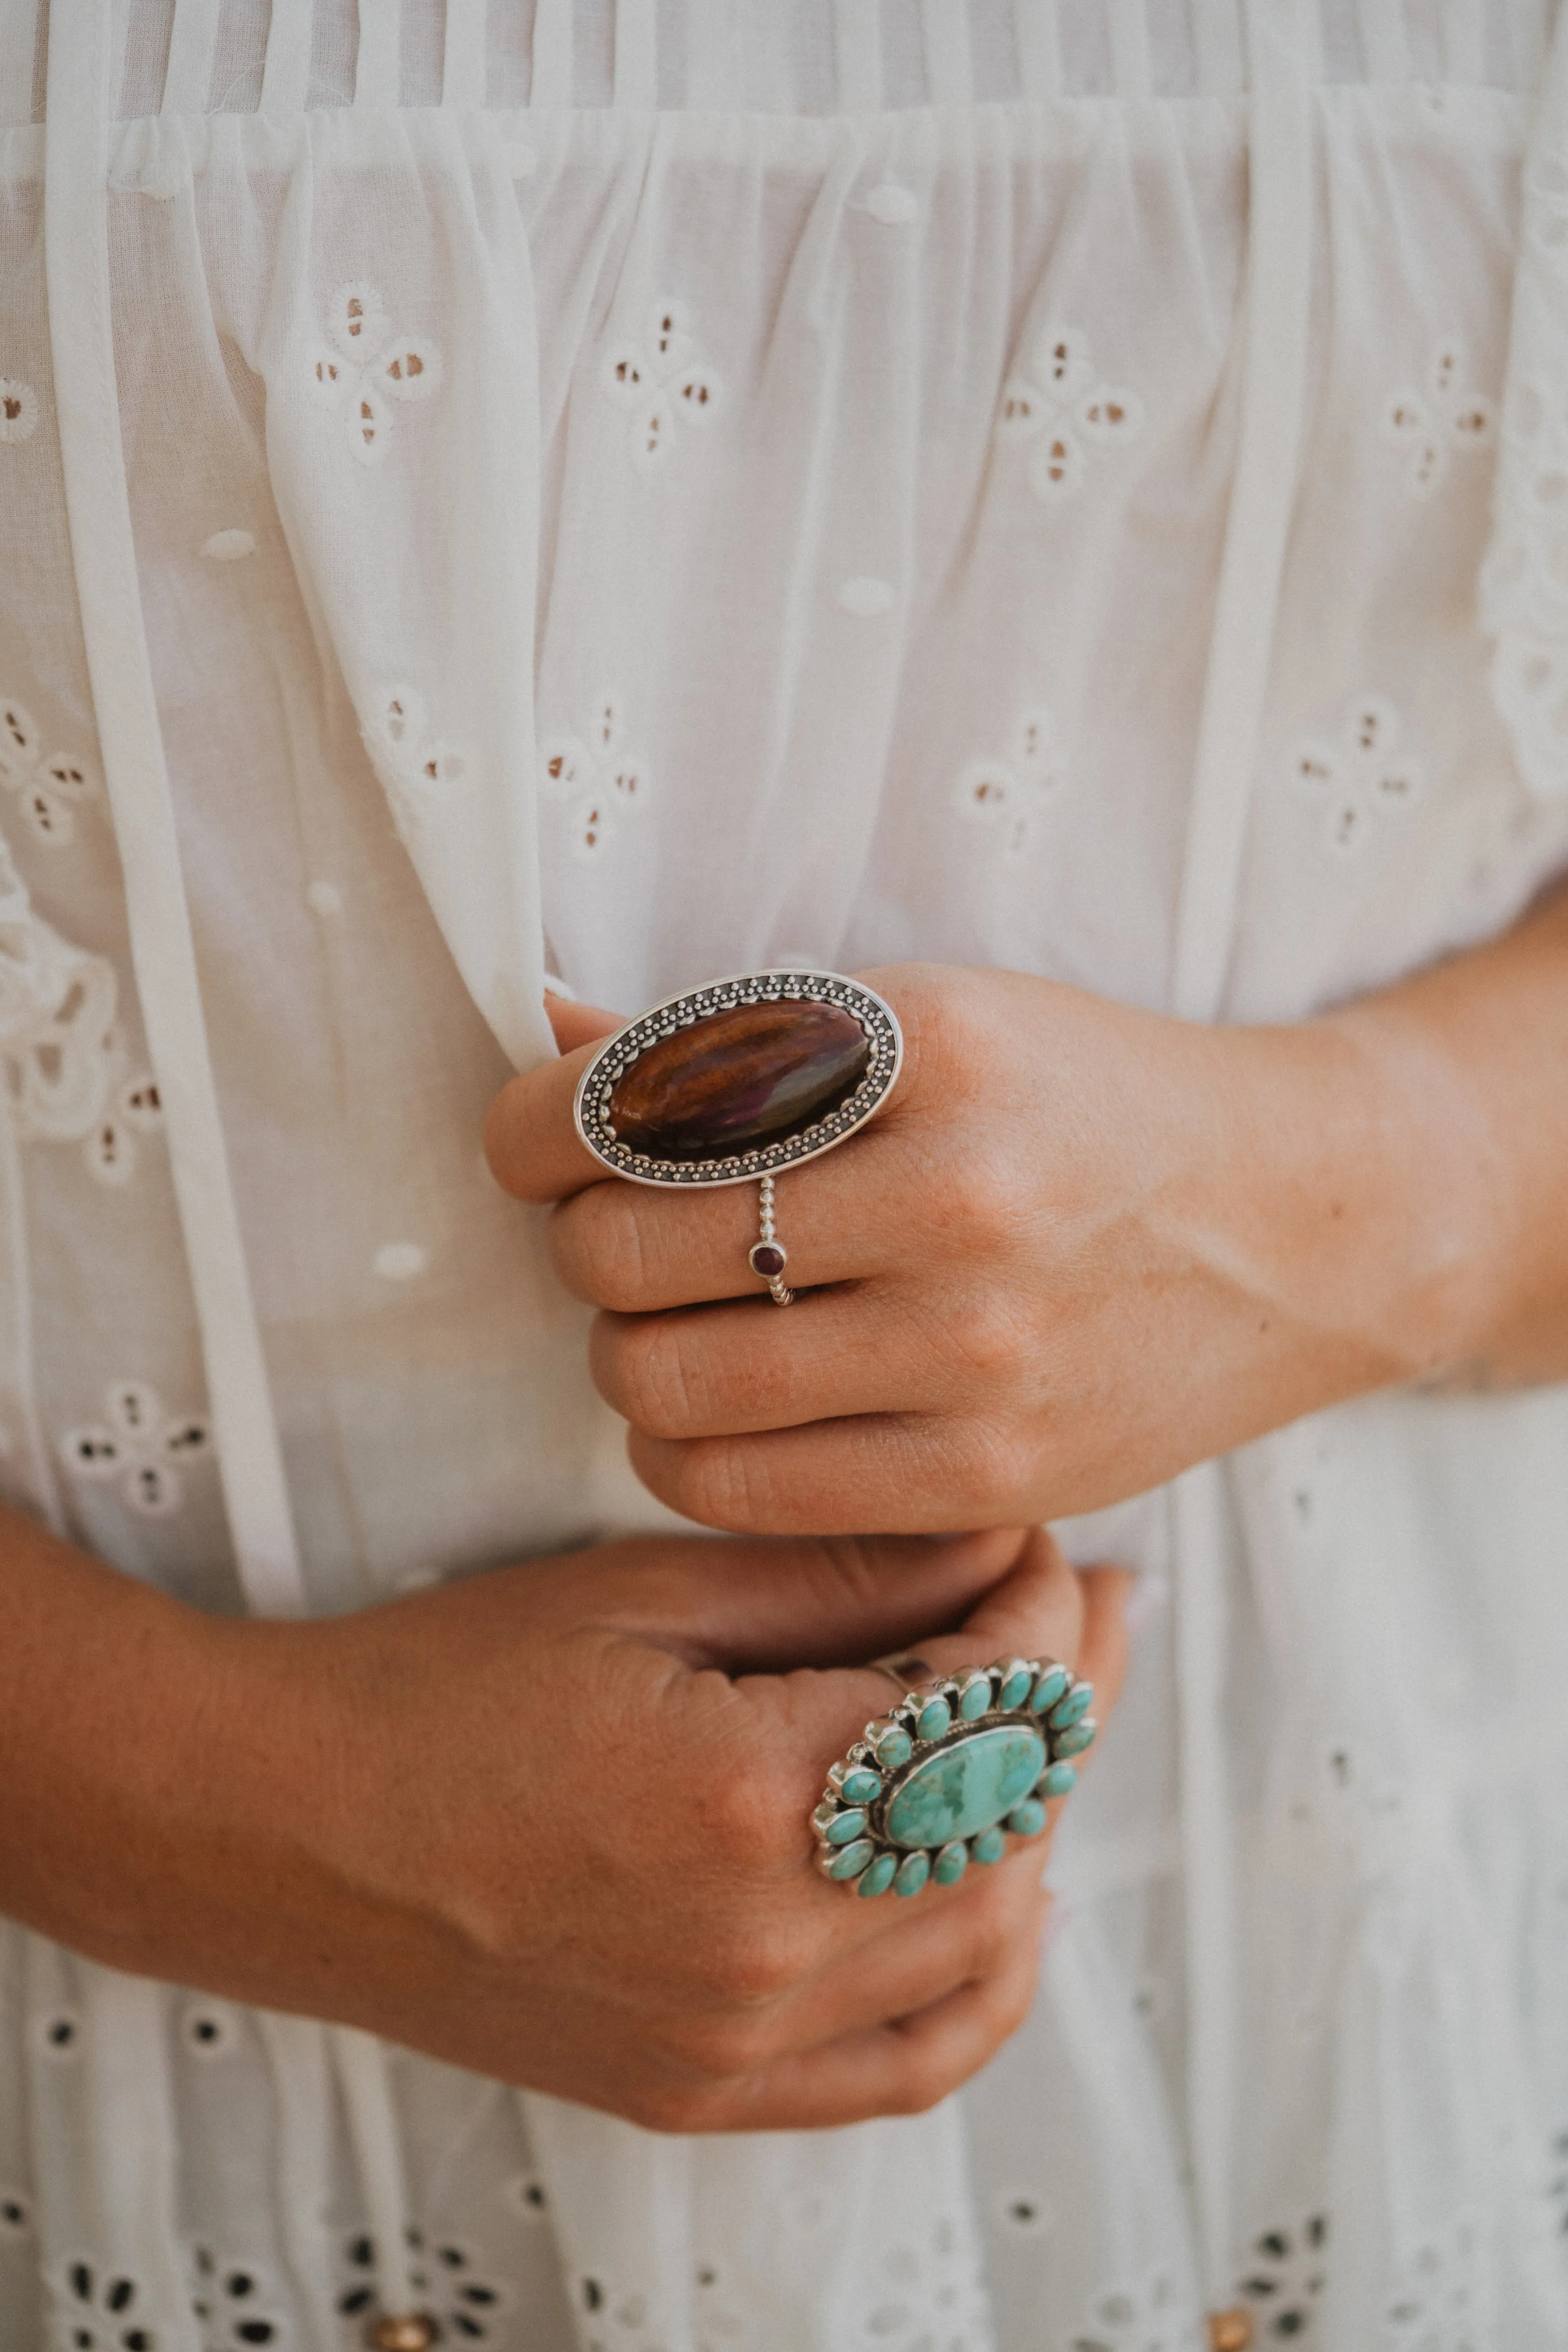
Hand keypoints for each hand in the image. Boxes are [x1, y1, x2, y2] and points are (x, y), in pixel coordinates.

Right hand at [1, 1508, 1126, 2129]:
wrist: (284, 1828)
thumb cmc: (444, 1683)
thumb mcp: (646, 1592)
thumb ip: (842, 1581)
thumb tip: (999, 1549)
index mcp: (746, 1797)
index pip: (985, 1706)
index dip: (1036, 1613)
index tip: (1038, 1548)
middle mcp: (763, 1944)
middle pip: (1010, 1821)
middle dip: (1065, 1697)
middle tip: (1077, 1607)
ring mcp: (738, 2040)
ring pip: (985, 1941)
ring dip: (1040, 1821)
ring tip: (1045, 1721)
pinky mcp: (705, 2090)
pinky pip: (912, 2063)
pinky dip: (987, 1976)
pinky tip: (1004, 1891)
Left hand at [486, 966, 1476, 1533]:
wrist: (1296, 1227)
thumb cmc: (1082, 1105)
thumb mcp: (934, 1017)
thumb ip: (741, 1035)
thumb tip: (550, 1032)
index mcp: (928, 1046)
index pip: (637, 1098)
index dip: (534, 1131)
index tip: (532, 1147)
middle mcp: (955, 1197)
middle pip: (625, 1251)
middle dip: (578, 1245)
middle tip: (615, 1235)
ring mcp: (978, 1353)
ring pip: (661, 1383)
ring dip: (620, 1354)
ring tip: (669, 1323)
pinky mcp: (991, 1475)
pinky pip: (737, 1490)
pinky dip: (679, 1451)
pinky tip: (716, 1408)